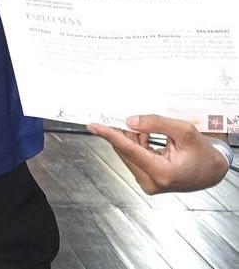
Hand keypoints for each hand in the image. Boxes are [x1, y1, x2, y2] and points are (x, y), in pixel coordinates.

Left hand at [87, 114, 228, 193]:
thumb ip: (156, 124)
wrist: (211, 171)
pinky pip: (132, 157)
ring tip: (148, 132)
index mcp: (162, 173)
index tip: (93, 126)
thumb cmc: (202, 153)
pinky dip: (136, 145)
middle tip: (133, 119)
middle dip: (125, 132)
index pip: (129, 149)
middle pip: (126, 150)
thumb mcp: (184, 131)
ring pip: (127, 153)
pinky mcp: (147, 181)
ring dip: (132, 138)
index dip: (109, 135)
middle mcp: (152, 182)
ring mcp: (148, 183)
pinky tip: (146, 139)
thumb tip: (130, 121)